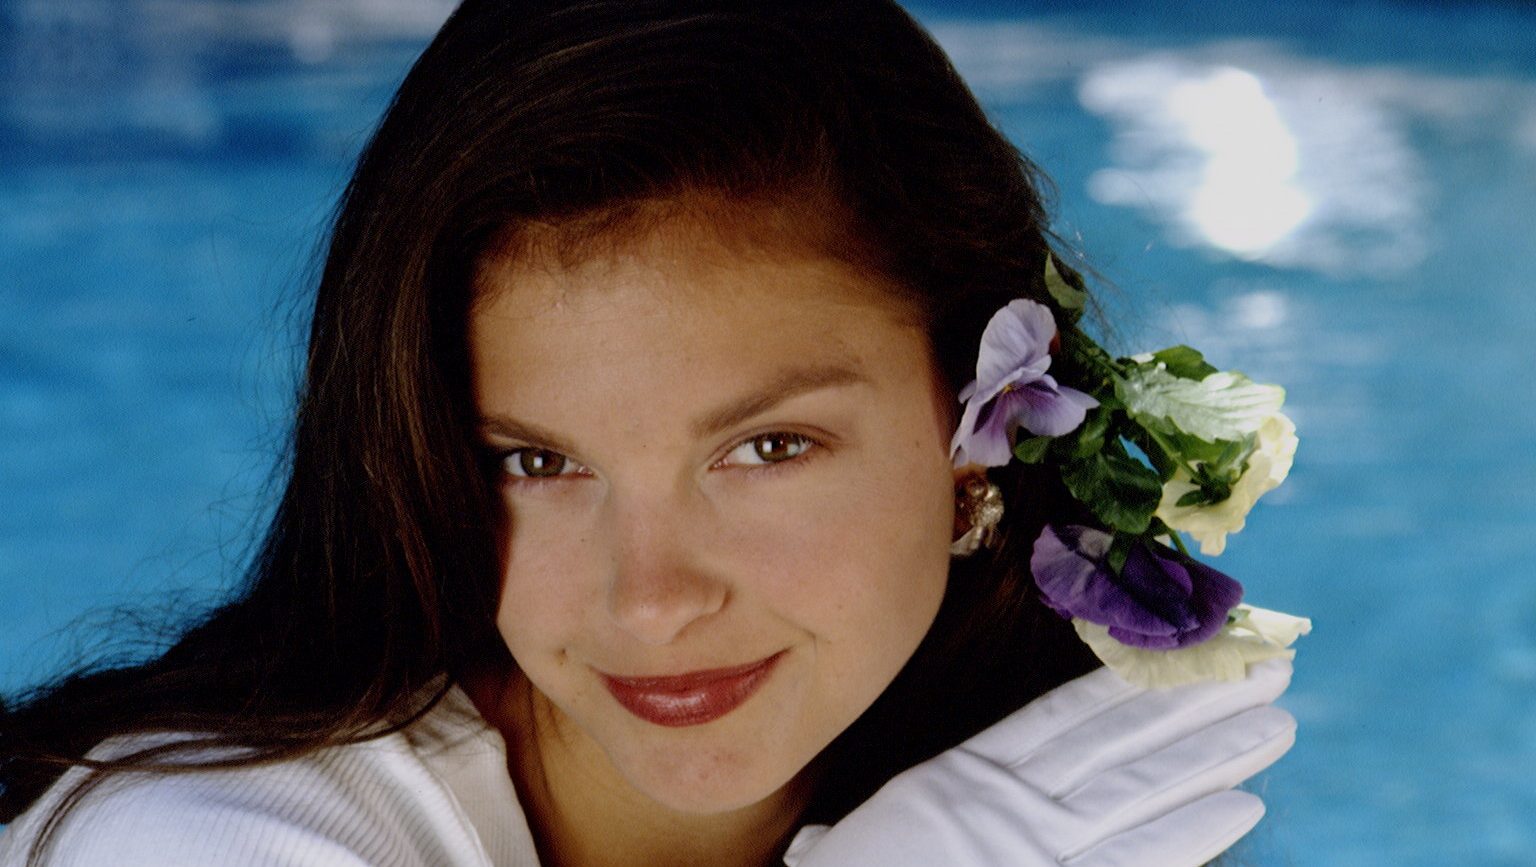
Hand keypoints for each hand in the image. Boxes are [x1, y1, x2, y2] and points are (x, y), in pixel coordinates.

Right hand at [784, 658, 1295, 866]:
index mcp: (969, 772)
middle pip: (1122, 739)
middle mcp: (1009, 800)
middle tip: (1270, 668)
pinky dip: (1186, 833)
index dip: (1139, 678)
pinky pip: (1128, 861)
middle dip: (1199, 702)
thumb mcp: (908, 816)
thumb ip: (968, 785)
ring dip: (1213, 754)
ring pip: (1139, 788)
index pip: (1071, 711)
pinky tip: (1240, 805)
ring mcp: (1032, 848)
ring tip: (1274, 724)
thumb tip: (1024, 760)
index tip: (1189, 647)